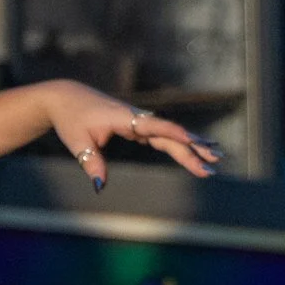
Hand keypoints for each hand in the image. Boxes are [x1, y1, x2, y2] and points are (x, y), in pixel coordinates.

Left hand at [41, 81, 220, 189]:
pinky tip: (196, 152)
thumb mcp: (77, 143)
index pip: (155, 126)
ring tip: (218, 158)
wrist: (66, 97)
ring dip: (194, 147)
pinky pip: (165, 137)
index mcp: (124, 118)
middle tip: (216, 162)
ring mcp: (140, 122)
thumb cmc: (71, 119)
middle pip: (171, 134)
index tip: (194, 142)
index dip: (175, 134)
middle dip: (194, 149)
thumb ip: (91, 163)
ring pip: (172, 136)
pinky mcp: (139, 127)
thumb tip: (100, 186)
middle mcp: (137, 118)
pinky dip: (181, 145)